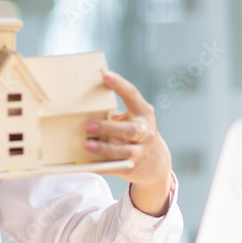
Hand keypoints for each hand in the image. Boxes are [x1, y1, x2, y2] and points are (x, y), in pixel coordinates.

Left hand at [85, 71, 173, 216]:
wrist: (157, 164)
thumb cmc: (137, 135)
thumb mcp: (133, 119)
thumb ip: (114, 113)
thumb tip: (84, 104)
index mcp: (143, 113)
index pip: (132, 96)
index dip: (119, 85)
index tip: (104, 75)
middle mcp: (146, 132)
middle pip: (129, 130)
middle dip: (108, 127)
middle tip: (87, 124)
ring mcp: (142, 152)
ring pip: (123, 151)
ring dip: (104, 148)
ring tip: (87, 144)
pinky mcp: (133, 167)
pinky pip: (115, 167)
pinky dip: (100, 166)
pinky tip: (85, 164)